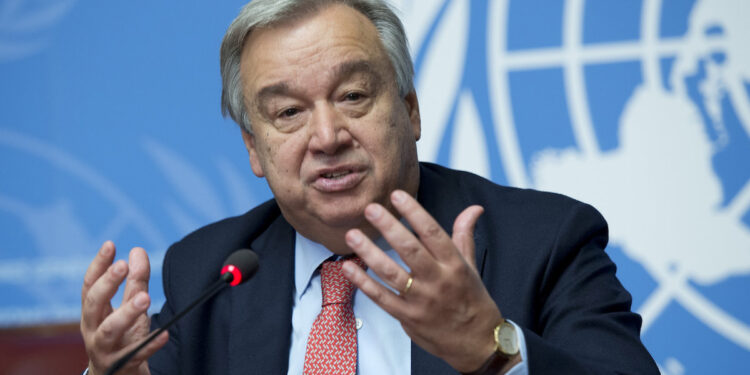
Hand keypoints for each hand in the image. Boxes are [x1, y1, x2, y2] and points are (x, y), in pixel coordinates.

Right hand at [80, 241, 167, 374]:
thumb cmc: (121, 336)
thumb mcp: (127, 307)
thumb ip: (134, 281)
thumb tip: (138, 250)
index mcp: (92, 312)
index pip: (89, 285)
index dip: (98, 264)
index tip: (110, 244)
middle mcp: (92, 329)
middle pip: (93, 304)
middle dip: (107, 284)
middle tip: (123, 265)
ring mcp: (104, 349)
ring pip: (109, 330)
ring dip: (126, 313)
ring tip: (145, 298)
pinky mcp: (121, 365)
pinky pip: (136, 354)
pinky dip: (150, 344)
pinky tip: (164, 334)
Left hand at [342, 190, 503, 371]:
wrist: (477, 342)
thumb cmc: (472, 300)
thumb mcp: (471, 266)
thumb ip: (464, 234)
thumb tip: (473, 208)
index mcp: (454, 265)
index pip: (433, 233)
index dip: (414, 212)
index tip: (397, 195)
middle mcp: (438, 281)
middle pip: (410, 250)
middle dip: (389, 228)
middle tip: (370, 209)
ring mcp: (421, 301)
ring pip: (392, 273)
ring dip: (370, 253)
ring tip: (352, 235)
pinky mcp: (408, 317)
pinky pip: (382, 298)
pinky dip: (364, 283)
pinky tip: (349, 268)